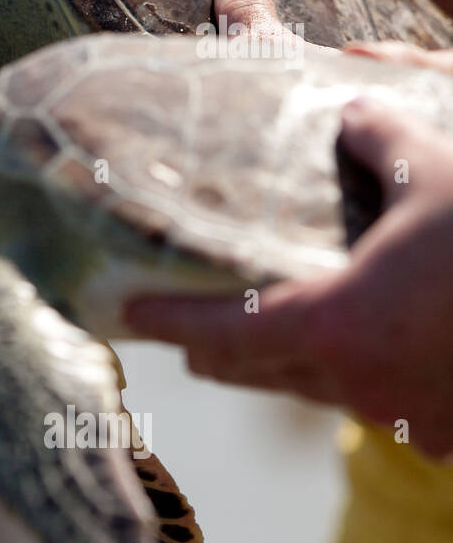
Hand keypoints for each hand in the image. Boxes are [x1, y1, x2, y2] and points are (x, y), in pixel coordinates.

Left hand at [123, 0, 452, 458]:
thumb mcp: (439, 168)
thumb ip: (377, 135)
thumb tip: (347, 108)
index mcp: (331, 325)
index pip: (212, 334)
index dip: (161, 322)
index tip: (122, 311)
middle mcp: (352, 384)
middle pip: (244, 372)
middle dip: (205, 344)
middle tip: (178, 314)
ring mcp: (399, 419)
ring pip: (304, 389)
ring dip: (274, 360)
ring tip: (257, 319)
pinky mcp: (443, 434)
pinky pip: (368, 404)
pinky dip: (346, 375)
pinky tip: (363, 342)